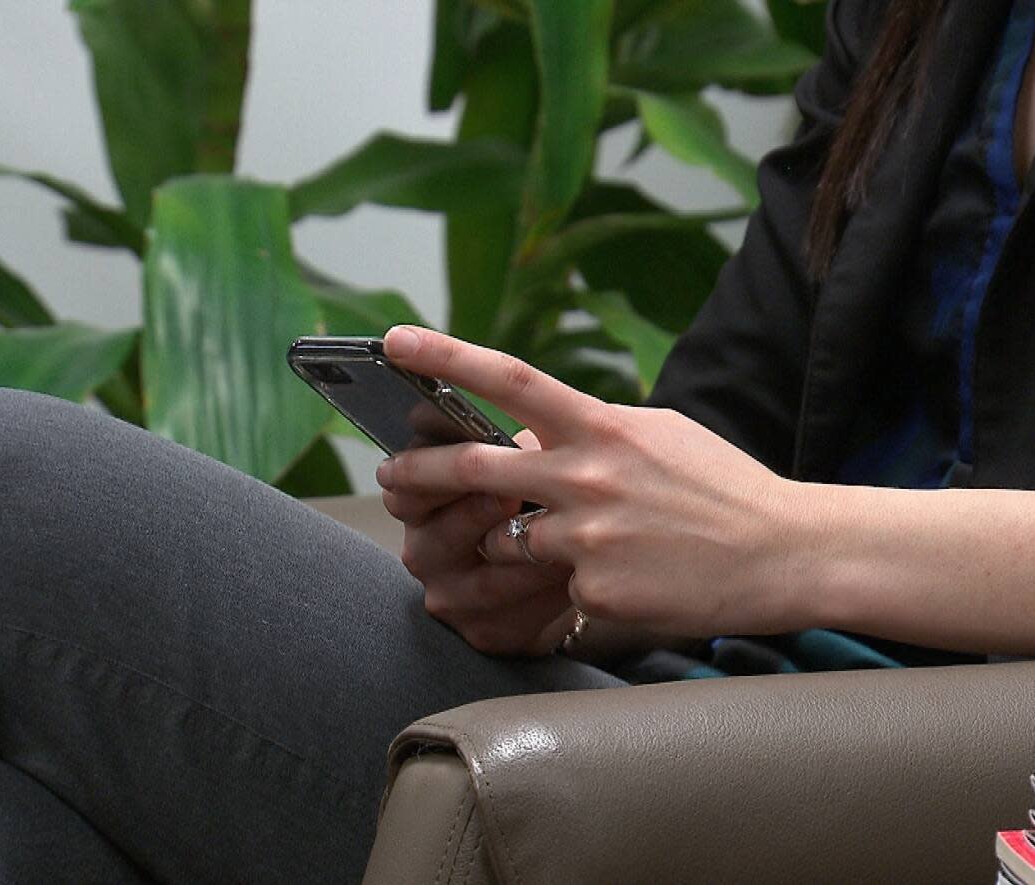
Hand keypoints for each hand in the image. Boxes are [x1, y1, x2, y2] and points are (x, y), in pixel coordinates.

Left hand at [377, 326, 804, 640]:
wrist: (784, 552)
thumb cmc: (722, 486)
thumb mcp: (659, 432)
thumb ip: (595, 426)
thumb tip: (543, 423)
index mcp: (602, 426)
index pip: (511, 380)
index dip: (446, 356)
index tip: (395, 340)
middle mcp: (587, 476)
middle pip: (472, 469)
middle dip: (415, 474)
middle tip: (387, 476)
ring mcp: (588, 537)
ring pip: (504, 540)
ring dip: (507, 542)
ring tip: (559, 542)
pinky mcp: (594, 591)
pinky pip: (552, 589)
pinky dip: (569, 584)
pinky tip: (623, 578)